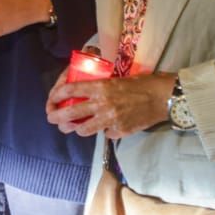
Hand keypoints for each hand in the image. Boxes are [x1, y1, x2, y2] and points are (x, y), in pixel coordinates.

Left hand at [45, 71, 174, 139]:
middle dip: (57, 117)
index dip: (56, 95)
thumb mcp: (117, 79)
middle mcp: (102, 104)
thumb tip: (87, 94)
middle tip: (53, 118)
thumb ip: (101, 88)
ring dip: (77, 129)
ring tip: (75, 127)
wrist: (162, 98)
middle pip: (71, 114)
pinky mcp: (119, 132)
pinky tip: (107, 127)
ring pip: (83, 129)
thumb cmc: (142, 83)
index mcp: (101, 87)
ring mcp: (110, 120)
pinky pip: (104, 134)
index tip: (51, 99)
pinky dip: (104, 131)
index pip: (71, 90)